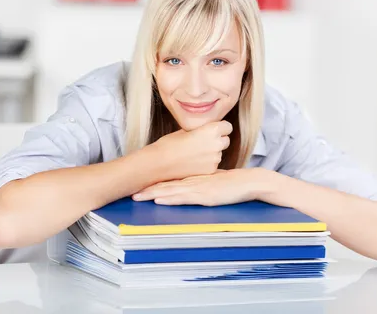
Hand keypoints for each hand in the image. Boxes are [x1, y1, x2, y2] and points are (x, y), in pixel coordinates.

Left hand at [132, 168, 262, 205]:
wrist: (248, 181)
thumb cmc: (232, 183)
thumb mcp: (212, 181)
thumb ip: (201, 182)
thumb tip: (192, 186)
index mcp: (193, 177)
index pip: (169, 179)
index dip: (153, 182)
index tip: (138, 184)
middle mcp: (192, 181)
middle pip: (165, 184)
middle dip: (146, 188)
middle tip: (129, 191)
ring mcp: (197, 188)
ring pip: (170, 190)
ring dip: (152, 194)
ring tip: (137, 196)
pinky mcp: (204, 196)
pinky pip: (183, 197)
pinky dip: (169, 198)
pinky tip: (158, 200)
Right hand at [151, 121, 232, 179]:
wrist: (160, 162)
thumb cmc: (170, 143)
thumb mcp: (187, 129)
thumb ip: (202, 128)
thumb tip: (208, 128)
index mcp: (212, 130)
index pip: (228, 126)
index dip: (220, 128)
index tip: (213, 130)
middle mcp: (217, 144)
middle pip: (226, 140)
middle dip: (218, 140)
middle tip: (203, 142)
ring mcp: (215, 159)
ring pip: (219, 153)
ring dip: (212, 152)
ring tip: (195, 153)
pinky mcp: (211, 170)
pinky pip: (213, 164)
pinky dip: (207, 163)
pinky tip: (194, 162)